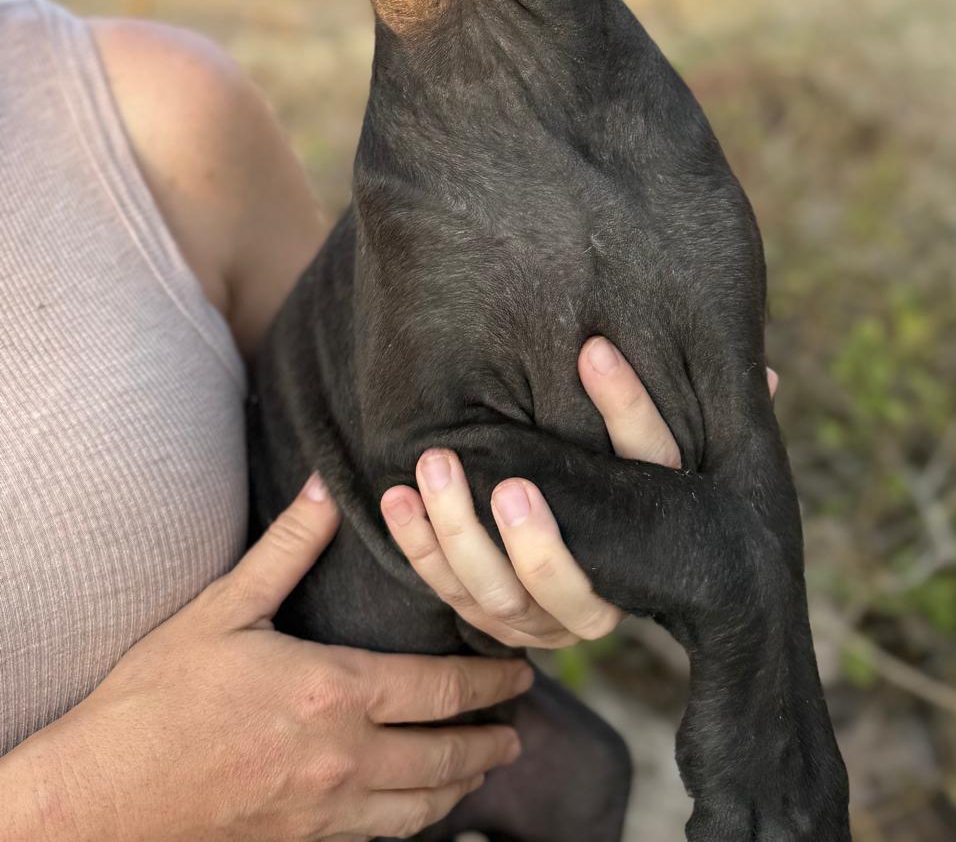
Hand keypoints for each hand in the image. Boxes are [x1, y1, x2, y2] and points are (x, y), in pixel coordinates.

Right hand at [5, 475, 529, 841]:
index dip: (489, 684)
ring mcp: (322, 814)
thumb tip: (325, 485)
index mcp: (333, 692)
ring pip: (417, 810)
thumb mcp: (223, 609)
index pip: (438, 690)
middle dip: (488, 742)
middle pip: (441, 757)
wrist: (98, 797)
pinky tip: (416, 815)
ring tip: (481, 772)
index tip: (521, 676)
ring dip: (459, 789)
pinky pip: (375, 841)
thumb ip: (288, 547)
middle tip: (518, 731)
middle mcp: (341, 760)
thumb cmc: (155, 699)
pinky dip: (410, 826)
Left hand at [381, 339, 777, 648]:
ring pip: (500, 602)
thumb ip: (699, 410)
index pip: (653, 472)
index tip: (593, 347)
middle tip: (504, 480)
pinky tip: (394, 493)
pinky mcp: (489, 616)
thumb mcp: (671, 448)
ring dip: (459, 540)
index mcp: (654, 536)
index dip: (629, 410)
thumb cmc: (629, 475)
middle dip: (537, 541)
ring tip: (430, 468)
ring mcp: (542, 617)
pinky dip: (418, 548)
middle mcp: (604, 590)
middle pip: (575, 591)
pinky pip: (448, 596)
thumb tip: (769, 377)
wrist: (580, 539)